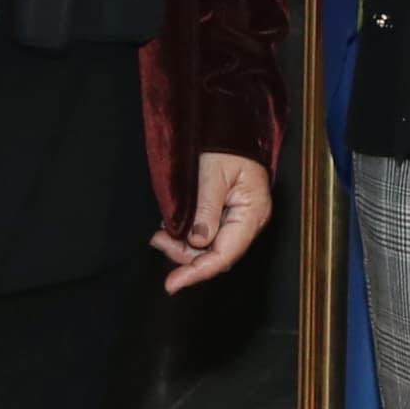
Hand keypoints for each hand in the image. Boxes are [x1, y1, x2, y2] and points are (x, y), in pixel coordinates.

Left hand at [153, 150, 271, 295]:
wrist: (232, 125)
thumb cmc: (226, 144)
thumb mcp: (213, 173)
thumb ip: (206, 209)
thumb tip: (197, 242)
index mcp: (252, 213)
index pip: (225, 254)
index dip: (198, 271)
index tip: (172, 283)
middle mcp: (248, 222)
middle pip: (217, 255)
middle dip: (185, 256)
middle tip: (157, 241)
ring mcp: (239, 219)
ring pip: (210, 247)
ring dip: (183, 246)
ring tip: (159, 235)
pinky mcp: (227, 215)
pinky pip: (208, 234)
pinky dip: (188, 236)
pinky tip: (171, 228)